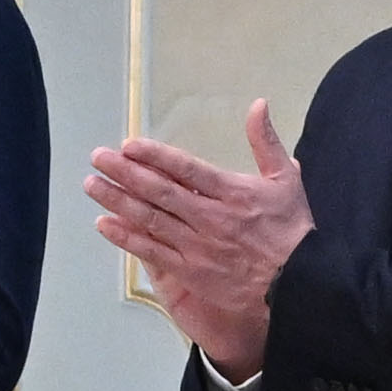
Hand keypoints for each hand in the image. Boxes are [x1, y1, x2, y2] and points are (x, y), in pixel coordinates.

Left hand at [84, 99, 312, 381]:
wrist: (299, 285)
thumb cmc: (292, 232)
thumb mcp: (287, 179)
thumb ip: (266, 141)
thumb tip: (257, 105)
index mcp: (232, 191)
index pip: (185, 169)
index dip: (154, 156)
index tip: (129, 145)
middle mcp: (210, 217)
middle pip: (159, 191)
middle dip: (125, 173)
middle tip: (98, 158)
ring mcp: (198, 246)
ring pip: (150, 219)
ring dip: (117, 201)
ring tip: (92, 185)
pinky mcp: (191, 271)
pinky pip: (152, 251)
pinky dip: (126, 238)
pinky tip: (104, 226)